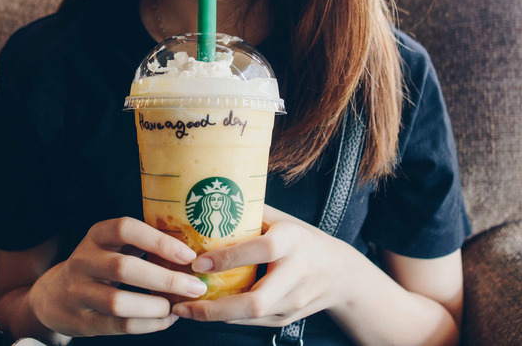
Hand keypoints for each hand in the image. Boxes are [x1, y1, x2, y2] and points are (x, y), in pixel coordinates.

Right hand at [27, 217, 207, 336]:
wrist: (54, 297)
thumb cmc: (99, 266)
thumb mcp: (112, 246)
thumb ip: (142, 244)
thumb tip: (192, 252)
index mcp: (96, 235)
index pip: (125, 229)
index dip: (158, 241)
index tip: (188, 255)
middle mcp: (84, 260)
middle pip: (124, 268)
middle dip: (165, 279)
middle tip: (195, 287)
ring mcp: (79, 292)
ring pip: (119, 302)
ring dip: (155, 306)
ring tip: (178, 306)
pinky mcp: (82, 320)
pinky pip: (119, 325)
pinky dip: (148, 325)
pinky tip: (166, 319)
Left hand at [172, 205, 348, 326]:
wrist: (341, 274)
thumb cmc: (304, 240)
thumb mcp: (284, 220)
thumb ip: (252, 213)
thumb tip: (212, 198)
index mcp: (293, 241)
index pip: (262, 250)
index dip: (228, 257)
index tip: (197, 261)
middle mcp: (296, 274)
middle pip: (256, 301)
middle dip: (214, 308)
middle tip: (181, 302)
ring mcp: (293, 301)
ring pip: (250, 317)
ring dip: (213, 316)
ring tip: (182, 309)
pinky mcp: (287, 318)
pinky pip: (252, 322)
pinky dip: (225, 317)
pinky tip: (202, 311)